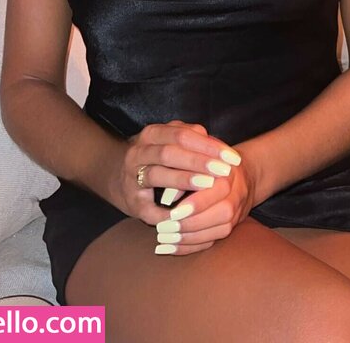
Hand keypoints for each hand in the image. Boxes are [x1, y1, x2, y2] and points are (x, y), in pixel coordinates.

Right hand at [113, 120, 245, 251]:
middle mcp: (138, 153)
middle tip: (223, 170)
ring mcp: (132, 177)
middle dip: (198, 161)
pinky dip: (166, 212)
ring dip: (183, 179)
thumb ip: (191, 138)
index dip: (208, 145)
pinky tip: (185, 214)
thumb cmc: (155, 156)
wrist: (118, 177)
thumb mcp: (169, 140)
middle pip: (169, 153)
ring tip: (207, 184)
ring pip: (157, 175)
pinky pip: (148, 208)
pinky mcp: (132, 202)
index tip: (231, 156)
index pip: (182, 135)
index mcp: (151, 134)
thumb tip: (213, 141)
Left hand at [155, 142, 257, 254]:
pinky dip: (190, 247)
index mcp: (230, 173)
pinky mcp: (230, 228)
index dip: (197, 203)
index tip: (173, 212)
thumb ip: (183, 173)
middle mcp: (237, 194)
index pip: (218, 190)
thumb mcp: (198, 160)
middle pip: (221, 214)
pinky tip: (169, 248)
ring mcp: (236, 213)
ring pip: (218, 231)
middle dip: (191, 224)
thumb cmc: (210, 162)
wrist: (243, 173)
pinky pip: (212, 242)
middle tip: (164, 227)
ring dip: (189, 238)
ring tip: (164, 239)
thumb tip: (166, 198)